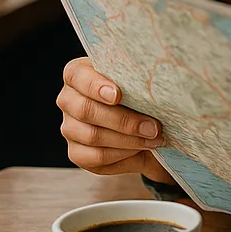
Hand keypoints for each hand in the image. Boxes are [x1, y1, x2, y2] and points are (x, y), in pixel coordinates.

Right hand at [57, 57, 173, 182]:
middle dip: (124, 120)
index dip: (95, 85)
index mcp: (79, 74)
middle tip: (153, 126)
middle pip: (86, 110)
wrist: (149, 126)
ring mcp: (69, 127)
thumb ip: (141, 79)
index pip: (76, 75)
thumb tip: (161, 84)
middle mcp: (69, 99)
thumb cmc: (144, 95)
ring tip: (154, 138)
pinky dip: (122, 153)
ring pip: (93, 135)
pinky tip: (140, 148)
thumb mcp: (142, 82)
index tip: (118, 95)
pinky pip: (96, 157)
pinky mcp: (76, 153)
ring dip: (128, 139)